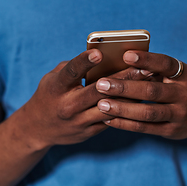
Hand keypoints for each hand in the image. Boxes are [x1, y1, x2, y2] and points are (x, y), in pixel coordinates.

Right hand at [16, 49, 148, 148]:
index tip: (99, 53)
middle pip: (99, 90)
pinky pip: (112, 120)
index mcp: (57, 87)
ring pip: (110, 107)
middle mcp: (67, 105)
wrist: (37, 128)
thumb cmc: (50, 94)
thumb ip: (74, 67)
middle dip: (124, 78)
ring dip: (131, 95)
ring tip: (149, 82)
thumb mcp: (54, 77)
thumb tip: (102, 57)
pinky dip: (127, 109)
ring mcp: (79, 121)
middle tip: (143, 67)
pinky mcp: (88, 132)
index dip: (84, 62)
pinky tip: (142, 99)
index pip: (71, 72)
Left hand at [95, 51, 186, 139]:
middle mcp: (184, 95)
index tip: (125, 55)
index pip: (166, 64)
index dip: (146, 60)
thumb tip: (122, 62)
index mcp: (185, 75)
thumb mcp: (177, 75)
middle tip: (101, 84)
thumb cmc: (181, 88)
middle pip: (152, 91)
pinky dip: (125, 124)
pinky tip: (108, 119)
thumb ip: (155, 70)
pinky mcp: (171, 131)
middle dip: (125, 88)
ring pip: (148, 113)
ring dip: (122, 109)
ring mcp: (179, 115)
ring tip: (101, 104)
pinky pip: (145, 128)